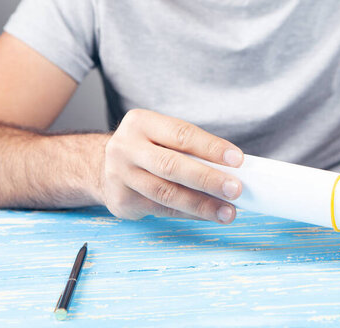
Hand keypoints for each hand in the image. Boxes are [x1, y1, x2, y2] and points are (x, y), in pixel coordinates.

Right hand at [99, 109, 243, 221]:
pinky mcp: (121, 200)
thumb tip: (232, 169)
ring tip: (228, 212)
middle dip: (207, 179)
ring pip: (167, 193)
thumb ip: (190, 149)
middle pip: (172, 165)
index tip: (237, 159)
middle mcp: (126, 147)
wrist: (102, 166)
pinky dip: (190, 213)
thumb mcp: (162, 137)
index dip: (211, 148)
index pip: (182, 134)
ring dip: (202, 205)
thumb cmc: (147, 149)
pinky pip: (162, 209)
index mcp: (141, 123)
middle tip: (235, 189)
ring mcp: (120, 175)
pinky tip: (209, 215)